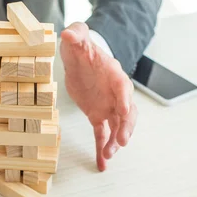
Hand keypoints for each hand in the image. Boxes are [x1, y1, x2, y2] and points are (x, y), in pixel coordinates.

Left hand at [60, 22, 137, 171]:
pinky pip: (102, 134)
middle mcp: (116, 95)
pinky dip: (101, 148)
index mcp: (114, 76)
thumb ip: (76, 35)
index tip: (125, 110)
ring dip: (114, 142)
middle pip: (127, 113)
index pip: (123, 88)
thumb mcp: (77, 39)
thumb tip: (69, 34)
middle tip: (122, 141)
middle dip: (126, 127)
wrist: (81, 59)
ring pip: (116, 127)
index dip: (124, 99)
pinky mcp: (98, 116)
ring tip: (108, 156)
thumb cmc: (82, 49)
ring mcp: (109, 107)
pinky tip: (101, 163)